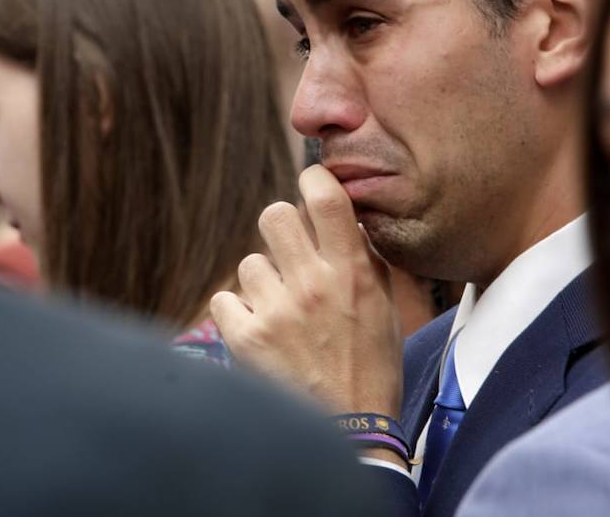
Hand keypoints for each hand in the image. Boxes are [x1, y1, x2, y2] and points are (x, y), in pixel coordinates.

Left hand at [212, 165, 403, 417]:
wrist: (350, 431)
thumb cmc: (372, 367)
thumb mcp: (384, 307)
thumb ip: (362, 258)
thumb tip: (343, 217)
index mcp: (352, 273)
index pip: (325, 196)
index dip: (314, 178)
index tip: (311, 183)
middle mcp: (313, 285)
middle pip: (274, 214)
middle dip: (281, 230)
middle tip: (290, 255)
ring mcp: (276, 312)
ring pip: (249, 262)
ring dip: (262, 283)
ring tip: (281, 313)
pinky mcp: (245, 338)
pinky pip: (225, 300)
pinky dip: (237, 315)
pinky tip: (259, 333)